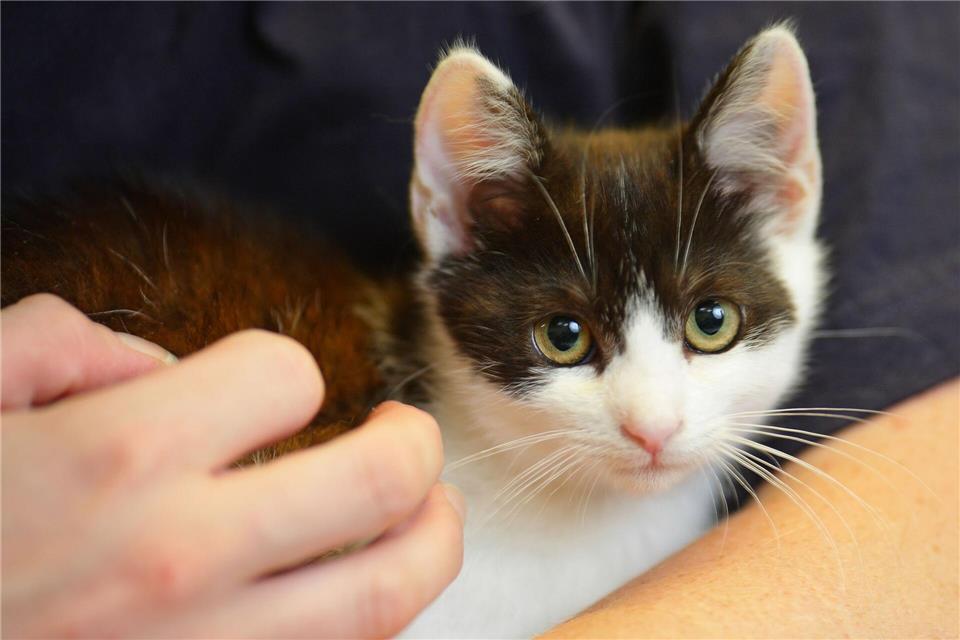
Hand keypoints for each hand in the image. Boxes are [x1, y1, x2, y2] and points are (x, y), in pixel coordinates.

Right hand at [1, 294, 464, 637]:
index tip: (254, 391)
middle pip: (377, 484)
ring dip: (431, 543)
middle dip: (412, 447)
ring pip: (382, 598)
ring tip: (434, 514)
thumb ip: (55, 345)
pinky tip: (363, 598)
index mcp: (118, 459)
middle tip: (410, 436)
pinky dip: (368, 628)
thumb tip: (149, 365)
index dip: (273, 370)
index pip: (282, 376)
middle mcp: (181, 558)